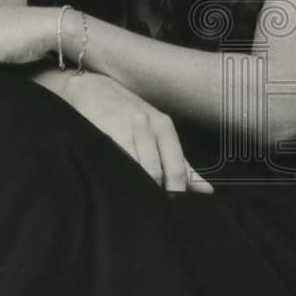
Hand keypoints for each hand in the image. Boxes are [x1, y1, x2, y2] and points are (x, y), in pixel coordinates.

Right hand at [49, 70, 213, 193]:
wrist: (88, 87)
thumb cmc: (126, 111)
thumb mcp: (156, 129)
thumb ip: (181, 161)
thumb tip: (207, 190)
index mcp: (163, 125)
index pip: (177, 168)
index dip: (176, 192)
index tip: (172, 208)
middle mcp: (145, 125)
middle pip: (156, 172)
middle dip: (155, 194)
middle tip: (151, 209)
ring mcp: (122, 128)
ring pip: (136, 169)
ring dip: (136, 186)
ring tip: (135, 199)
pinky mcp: (101, 132)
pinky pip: (115, 161)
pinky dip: (118, 175)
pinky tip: (117, 182)